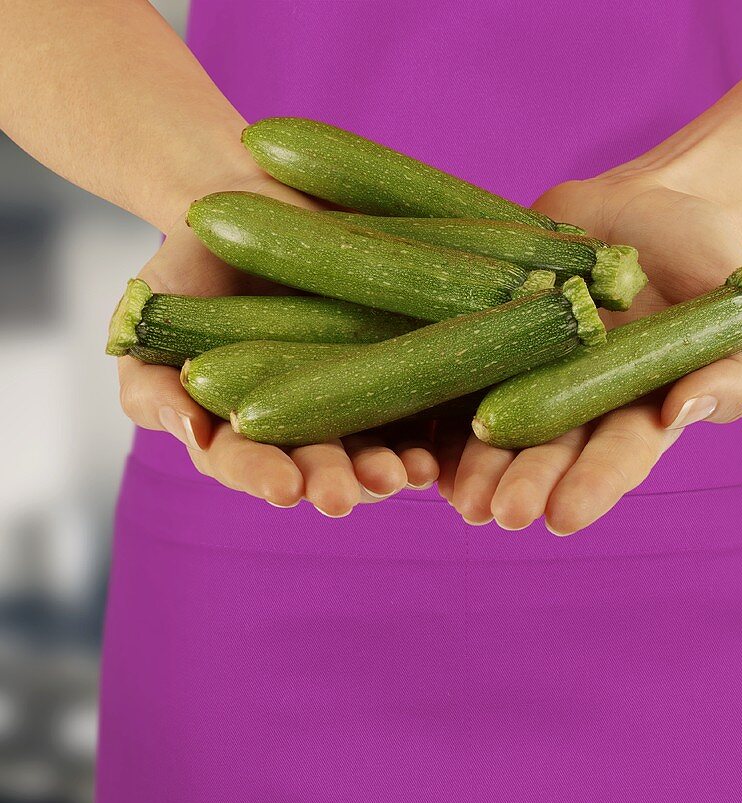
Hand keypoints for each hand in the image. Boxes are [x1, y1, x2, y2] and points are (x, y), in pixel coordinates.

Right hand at [116, 173, 438, 514]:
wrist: (247, 207)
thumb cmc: (186, 276)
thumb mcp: (146, 325)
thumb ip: (153, 387)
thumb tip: (192, 432)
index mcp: (240, 431)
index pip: (246, 464)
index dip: (263, 476)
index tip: (282, 487)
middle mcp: (301, 430)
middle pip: (318, 468)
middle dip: (331, 482)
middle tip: (341, 496)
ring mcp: (350, 404)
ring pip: (372, 450)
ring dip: (384, 471)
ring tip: (397, 478)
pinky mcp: (396, 371)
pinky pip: (417, 410)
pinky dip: (427, 433)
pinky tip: (435, 448)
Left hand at [447, 172, 741, 533]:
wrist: (650, 202)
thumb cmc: (708, 262)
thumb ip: (729, 372)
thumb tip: (681, 412)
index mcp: (637, 410)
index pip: (617, 456)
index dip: (592, 486)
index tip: (564, 516)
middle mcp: (578, 404)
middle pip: (550, 452)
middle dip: (526, 484)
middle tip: (503, 515)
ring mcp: (532, 371)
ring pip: (501, 427)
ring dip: (480, 466)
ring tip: (463, 498)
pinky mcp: (496, 335)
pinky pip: (465, 376)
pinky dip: (444, 412)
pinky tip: (426, 448)